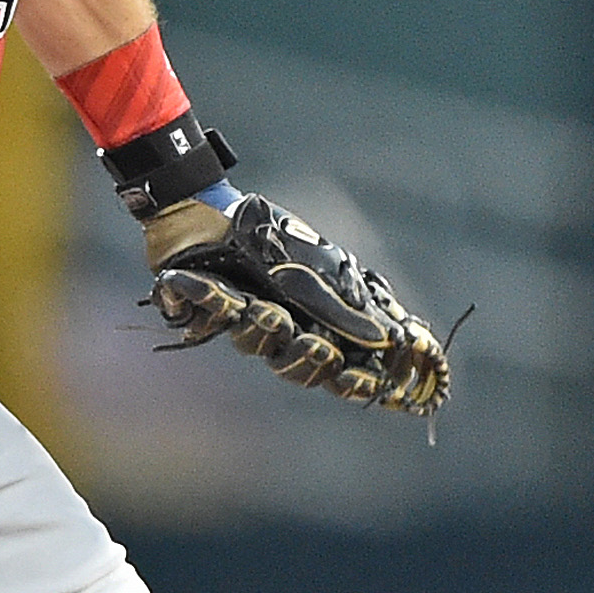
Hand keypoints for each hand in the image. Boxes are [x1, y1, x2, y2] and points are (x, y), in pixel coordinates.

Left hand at [146, 193, 453, 416]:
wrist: (219, 210)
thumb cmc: (276, 238)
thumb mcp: (324, 269)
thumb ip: (349, 309)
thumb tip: (390, 342)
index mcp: (319, 322)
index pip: (343, 366)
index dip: (355, 380)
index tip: (365, 382)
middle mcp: (286, 328)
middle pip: (300, 370)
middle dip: (310, 362)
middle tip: (317, 348)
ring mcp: (247, 320)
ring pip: (259, 347)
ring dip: (264, 331)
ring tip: (267, 312)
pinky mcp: (209, 309)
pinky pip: (211, 315)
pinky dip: (205, 298)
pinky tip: (202, 286)